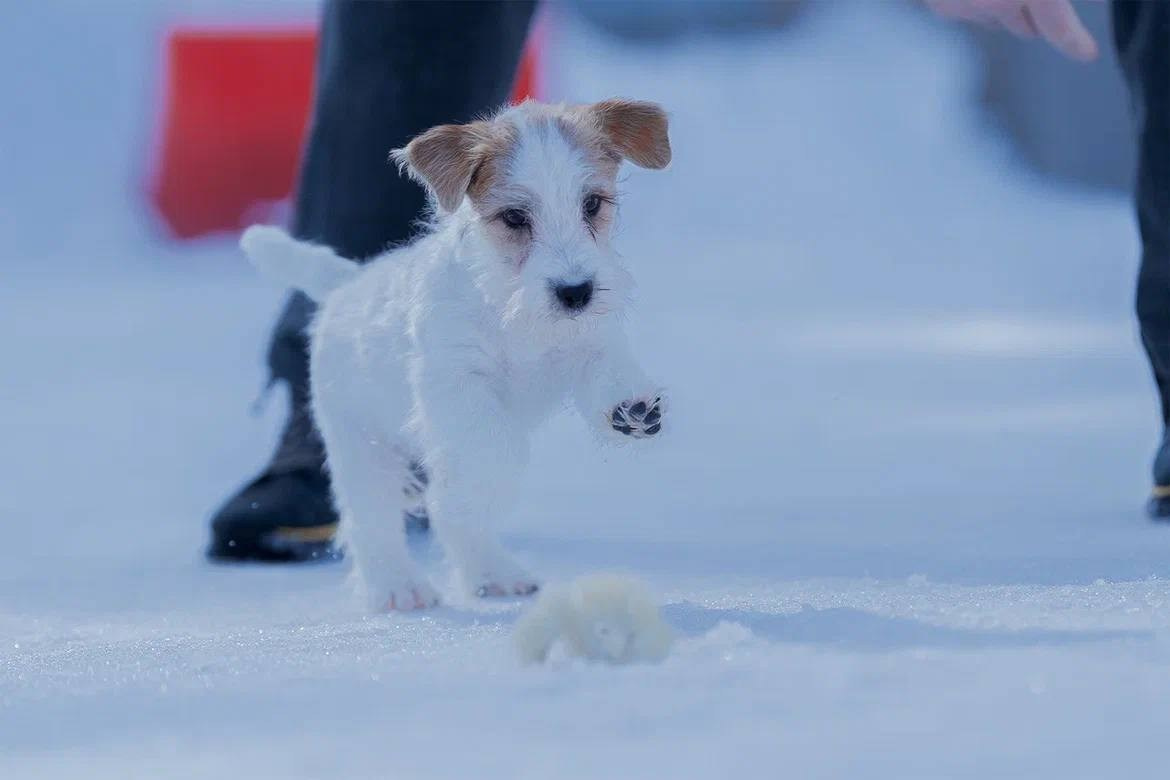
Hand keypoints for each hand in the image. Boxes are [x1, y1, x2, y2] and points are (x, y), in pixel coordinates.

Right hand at [924, 0, 1098, 61]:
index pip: (1058, 27)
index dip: (1075, 41)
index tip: (1086, 52)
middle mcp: (996, 4)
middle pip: (1024, 28)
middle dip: (1033, 14)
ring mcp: (962, 7)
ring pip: (993, 18)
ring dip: (1001, 4)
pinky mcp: (939, 5)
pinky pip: (964, 9)